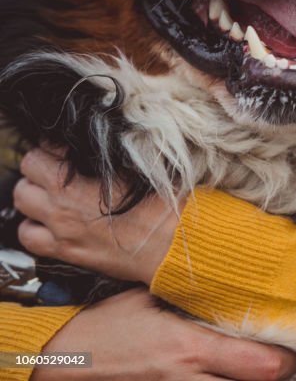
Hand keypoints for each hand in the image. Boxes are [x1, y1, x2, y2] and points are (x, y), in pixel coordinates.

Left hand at [14, 147, 178, 284]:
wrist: (173, 243)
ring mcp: (60, 229)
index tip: (70, 150)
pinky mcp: (66, 251)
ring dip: (34, 195)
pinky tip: (51, 222)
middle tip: (59, 168)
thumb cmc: (163, 203)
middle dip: (40, 167)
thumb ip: (109, 156)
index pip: (43, 150)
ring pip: (22, 203)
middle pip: (27, 172)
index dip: (57, 147)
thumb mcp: (140, 166)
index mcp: (76, 180)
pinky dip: (34, 227)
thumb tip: (96, 146)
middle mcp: (61, 203)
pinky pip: (28, 237)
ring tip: (52, 194)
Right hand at [34, 288, 295, 379]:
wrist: (60, 358)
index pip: (262, 365)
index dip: (287, 359)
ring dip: (251, 378)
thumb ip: (193, 299)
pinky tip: (233, 373)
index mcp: (191, 348)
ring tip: (265, 364)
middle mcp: (188, 379)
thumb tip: (231, 283)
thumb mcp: (150, 300)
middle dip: (277, 373)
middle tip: (288, 358)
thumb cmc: (106, 325)